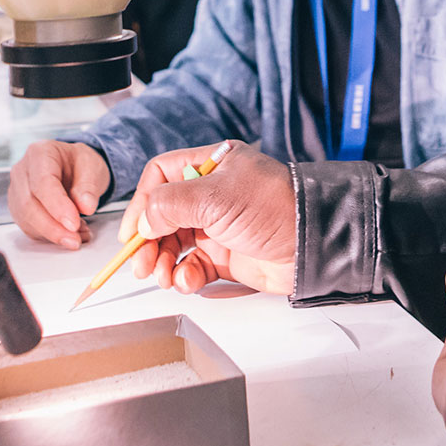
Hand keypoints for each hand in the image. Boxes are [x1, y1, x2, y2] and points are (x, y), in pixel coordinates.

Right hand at [8, 140, 111, 249]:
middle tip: (75, 239)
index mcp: (39, 153)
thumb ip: (89, 186)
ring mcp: (16, 191)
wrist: (73, 169)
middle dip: (53, 227)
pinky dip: (50, 236)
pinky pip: (30, 228)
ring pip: (27, 220)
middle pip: (29, 204)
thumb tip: (86, 207)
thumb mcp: (93, 167)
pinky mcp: (19, 210)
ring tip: (77, 236)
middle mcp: (22, 171)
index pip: (43, 183)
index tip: (73, 223)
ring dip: (52, 234)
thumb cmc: (79, 164)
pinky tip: (68, 234)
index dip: (57, 206)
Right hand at [119, 142, 295, 295]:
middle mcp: (213, 193)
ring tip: (161, 276)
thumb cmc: (275, 208)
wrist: (313, 245)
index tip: (132, 232)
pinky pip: (193, 265)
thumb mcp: (216, 197)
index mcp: (212, 165)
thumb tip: (143, 221)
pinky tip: (186, 280)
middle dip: (149, 241)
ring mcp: (219, 225)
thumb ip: (170, 205)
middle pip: (163, 214)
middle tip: (139, 264)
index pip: (161, 176)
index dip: (142, 202)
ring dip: (162, 261)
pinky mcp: (227, 255)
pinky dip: (185, 275)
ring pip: (174, 243)